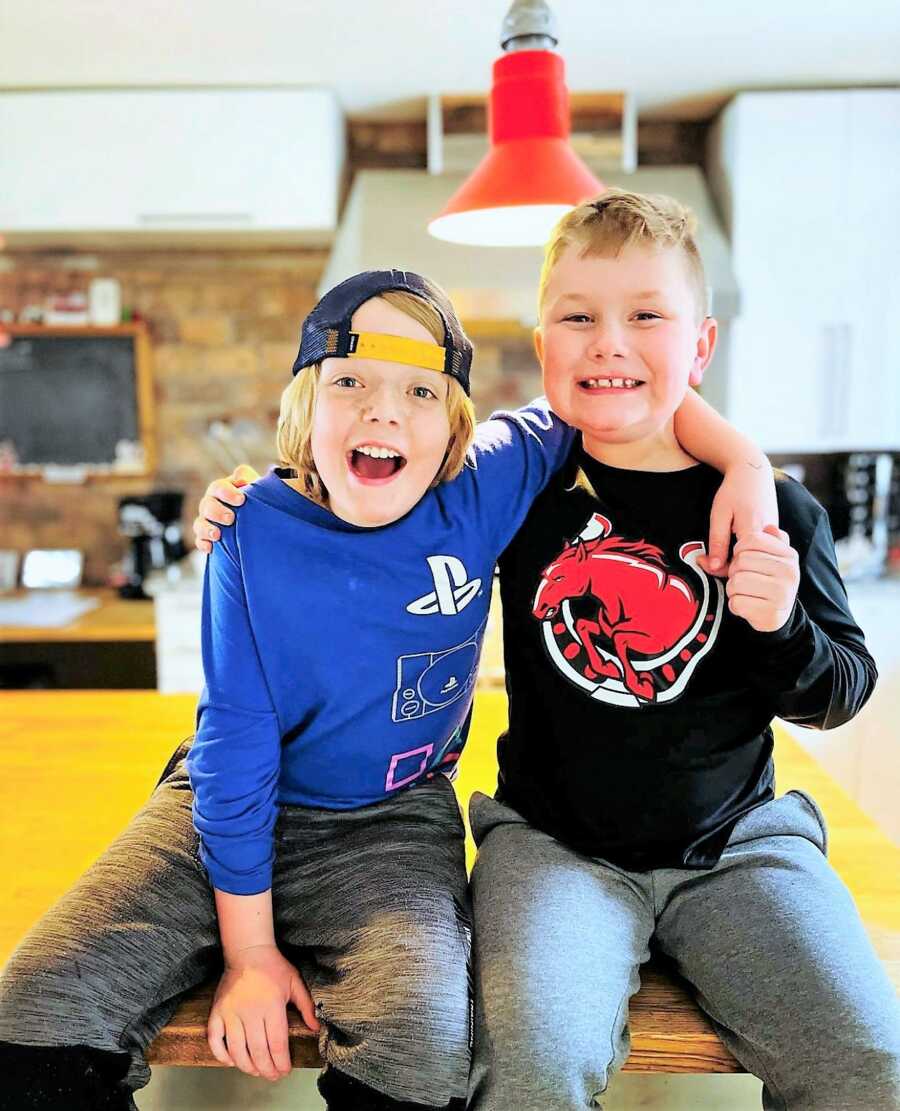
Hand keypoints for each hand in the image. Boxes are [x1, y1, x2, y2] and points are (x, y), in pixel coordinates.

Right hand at [193, 465, 259, 553]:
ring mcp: (206, 520)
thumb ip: (247, 477)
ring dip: (207, 529)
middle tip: (230, 518)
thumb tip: (241, 478)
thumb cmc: (254, 499)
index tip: (241, 500)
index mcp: (221, 489)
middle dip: (217, 512)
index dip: (228, 493)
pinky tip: (210, 548)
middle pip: (207, 505)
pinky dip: (203, 543)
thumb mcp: (254, 485)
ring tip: (217, 535)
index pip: (219, 488)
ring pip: (200, 523)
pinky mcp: (206, 537)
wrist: (256, 518)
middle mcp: (211, 503)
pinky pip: (199, 540)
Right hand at [207, 943, 319, 1079]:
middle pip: (257, 1051)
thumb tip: (316, 1028)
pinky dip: (221, 1055)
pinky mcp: (217, 1011)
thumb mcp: (295, 982)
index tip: (285, 1070)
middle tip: (273, 1076)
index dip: (281, 1062)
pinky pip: (215, 1040)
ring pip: (237, 1050)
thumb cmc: (273, 967)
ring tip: (257, 1072)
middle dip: (267, 1069)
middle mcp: (250, 1010)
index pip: (276, 1044)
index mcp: (271, 1004)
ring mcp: (231, 1012)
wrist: (248, 951)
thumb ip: (307, 1006)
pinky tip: (232, 1061)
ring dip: (247, 1066)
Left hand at [699, 460, 778, 575]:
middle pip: (747, 565)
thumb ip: (718, 541)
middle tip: (705, 559)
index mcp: (754, 534)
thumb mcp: (720, 515)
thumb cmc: (734, 490)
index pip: (737, 565)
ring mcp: (774, 538)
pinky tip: (732, 549)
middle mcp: (769, 539)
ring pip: (754, 561)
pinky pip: (760, 553)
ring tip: (717, 554)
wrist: (753, 472)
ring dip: (736, 562)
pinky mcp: (775, 537)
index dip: (717, 568)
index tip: (701, 561)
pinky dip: (745, 555)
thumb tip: (714, 567)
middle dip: (726, 567)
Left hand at [726, 525, 799, 632]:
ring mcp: (782, 594)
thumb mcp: (771, 557)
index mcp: (789, 555)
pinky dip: (735, 605)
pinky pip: (736, 602)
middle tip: (742, 579)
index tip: (742, 558)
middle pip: (741, 561)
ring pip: (736, 582)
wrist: (778, 616)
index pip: (752, 539)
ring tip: (743, 592)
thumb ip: (765, 540)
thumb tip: (768, 527)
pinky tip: (746, 605)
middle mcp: (790, 573)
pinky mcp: (770, 614)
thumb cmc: (769, 582)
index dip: (738, 549)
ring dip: (732, 588)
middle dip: (733, 571)